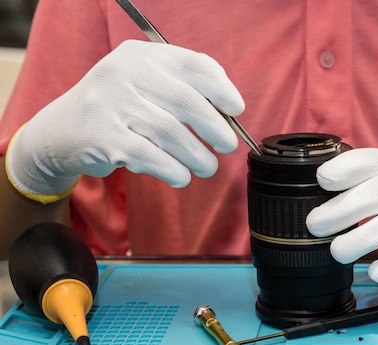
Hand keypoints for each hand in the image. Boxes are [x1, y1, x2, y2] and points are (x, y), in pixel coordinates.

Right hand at [5, 40, 244, 202]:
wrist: (61, 131)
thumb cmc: (118, 108)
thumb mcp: (144, 83)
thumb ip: (182, 83)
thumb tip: (227, 104)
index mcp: (141, 55)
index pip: (193, 65)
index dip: (222, 88)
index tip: (237, 109)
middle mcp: (123, 73)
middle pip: (186, 101)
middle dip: (215, 128)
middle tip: (227, 145)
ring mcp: (110, 104)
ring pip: (170, 133)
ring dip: (197, 156)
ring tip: (207, 167)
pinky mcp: (102, 137)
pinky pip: (150, 156)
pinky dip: (173, 170)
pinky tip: (181, 176)